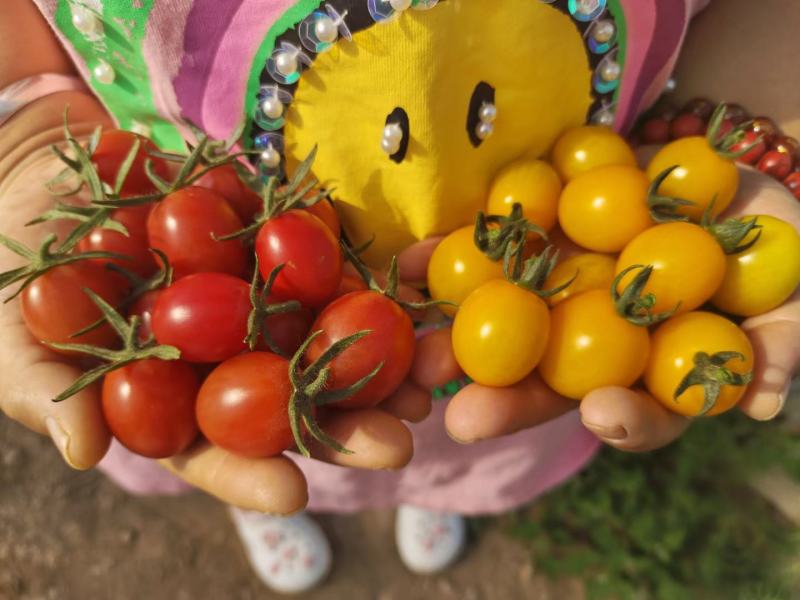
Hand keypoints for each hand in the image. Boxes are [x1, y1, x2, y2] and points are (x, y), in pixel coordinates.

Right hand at [0, 130, 452, 514]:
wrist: (45, 174)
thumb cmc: (18, 267)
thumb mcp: (16, 333)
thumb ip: (48, 389)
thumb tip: (84, 451)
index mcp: (171, 397)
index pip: (213, 450)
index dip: (251, 473)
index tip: (295, 491)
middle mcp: (224, 354)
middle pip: (289, 399)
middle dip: (344, 425)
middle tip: (397, 444)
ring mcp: (253, 297)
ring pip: (321, 335)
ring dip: (375, 357)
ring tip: (424, 377)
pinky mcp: (270, 240)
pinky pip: (320, 258)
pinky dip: (359, 271)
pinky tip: (405, 287)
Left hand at [400, 166, 799, 452]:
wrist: (715, 168)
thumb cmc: (766, 242)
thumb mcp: (790, 288)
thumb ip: (783, 340)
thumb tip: (760, 400)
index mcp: (646, 371)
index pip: (636, 411)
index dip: (623, 418)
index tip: (602, 414)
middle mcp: (590, 343)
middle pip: (545, 382)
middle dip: (502, 399)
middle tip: (461, 414)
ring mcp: (551, 295)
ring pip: (497, 326)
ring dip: (451, 339)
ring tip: (415, 350)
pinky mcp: (524, 245)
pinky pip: (480, 255)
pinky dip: (442, 260)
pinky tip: (407, 265)